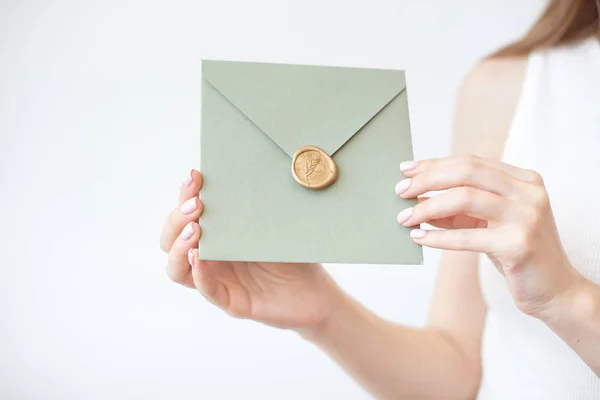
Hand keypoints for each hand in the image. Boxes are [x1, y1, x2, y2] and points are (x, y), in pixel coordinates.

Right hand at [159, 170, 334, 330]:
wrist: (315, 291)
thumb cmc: (292, 254)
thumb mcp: (274, 224)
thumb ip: (258, 205)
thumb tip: (254, 169)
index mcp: (215, 234)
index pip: (186, 214)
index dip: (185, 194)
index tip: (194, 176)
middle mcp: (209, 256)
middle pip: (171, 240)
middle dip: (176, 219)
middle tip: (195, 206)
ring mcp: (217, 280)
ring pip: (178, 269)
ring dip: (179, 248)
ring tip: (193, 230)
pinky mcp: (230, 301)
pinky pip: (207, 290)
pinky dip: (200, 274)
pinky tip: (200, 258)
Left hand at [395, 155, 582, 318]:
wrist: (555, 290)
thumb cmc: (516, 253)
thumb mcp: (487, 223)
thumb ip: (458, 208)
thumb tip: (417, 198)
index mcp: (524, 179)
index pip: (471, 162)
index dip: (435, 164)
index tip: (406, 170)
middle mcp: (529, 191)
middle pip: (467, 172)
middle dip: (427, 180)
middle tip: (400, 191)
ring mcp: (527, 216)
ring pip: (465, 198)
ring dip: (428, 208)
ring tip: (405, 218)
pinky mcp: (519, 244)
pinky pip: (467, 236)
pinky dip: (438, 237)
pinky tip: (419, 238)